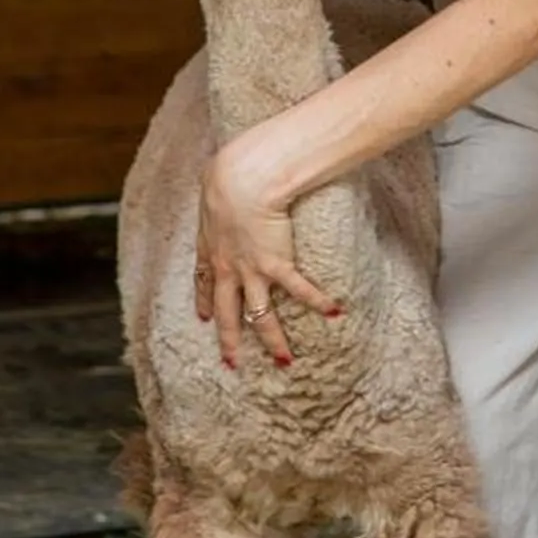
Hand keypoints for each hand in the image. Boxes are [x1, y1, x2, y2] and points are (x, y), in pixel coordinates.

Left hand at [196, 130, 337, 369]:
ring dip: (273, 340)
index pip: (204, 281)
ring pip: (260, 316)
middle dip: (230, 340)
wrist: (243, 179)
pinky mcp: (276, 263)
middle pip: (227, 313)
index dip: (205, 302)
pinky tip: (333, 313)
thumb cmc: (228, 173)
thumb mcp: (214, 186)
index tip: (204, 318)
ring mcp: (251, 270)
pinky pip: (298, 290)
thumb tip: (220, 179)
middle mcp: (228, 267)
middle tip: (233, 364)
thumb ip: (218, 193)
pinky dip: (317, 301)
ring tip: (284, 361)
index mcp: (211, 247)